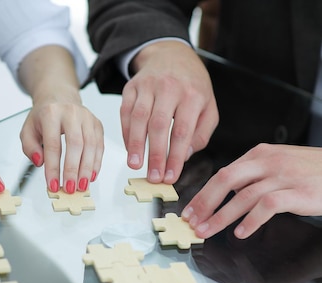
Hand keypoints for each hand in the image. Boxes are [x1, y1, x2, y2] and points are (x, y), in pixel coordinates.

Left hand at [20, 87, 103, 193]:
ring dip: (87, 169)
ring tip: (81, 186)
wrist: (59, 98)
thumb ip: (30, 147)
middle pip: (75, 144)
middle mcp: (71, 113)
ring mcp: (87, 118)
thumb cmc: (43, 117)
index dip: (53, 167)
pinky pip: (99, 146)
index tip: (52, 184)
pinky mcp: (97, 124)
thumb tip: (40, 162)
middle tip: (70, 188)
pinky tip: (91, 176)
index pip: (53, 144)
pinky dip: (96, 163)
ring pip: (91, 145)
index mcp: (51, 113)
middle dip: (73, 169)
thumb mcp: (27, 130)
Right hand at [122, 41, 217, 183]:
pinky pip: (125, 112)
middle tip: (153, 176)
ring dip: (136, 144)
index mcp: (192, 94)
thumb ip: (201, 133)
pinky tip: (129, 148)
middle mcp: (170, 87)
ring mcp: (148, 85)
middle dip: (155, 154)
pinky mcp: (131, 86)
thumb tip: (185, 155)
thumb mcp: (208, 106)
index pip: (183, 130)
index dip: (175, 156)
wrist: (170, 55)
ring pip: (139, 118)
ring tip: (135, 164)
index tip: (170, 176)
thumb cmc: (191, 86)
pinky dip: (126, 132)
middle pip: (159, 125)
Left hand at [182, 144, 321, 238]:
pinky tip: (241, 232)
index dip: (203, 194)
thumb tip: (227, 195)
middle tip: (192, 221)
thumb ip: (253, 176)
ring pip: (242, 195)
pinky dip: (251, 220)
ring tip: (208, 231)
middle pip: (225, 180)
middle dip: (204, 203)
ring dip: (221, 216)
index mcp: (259, 154)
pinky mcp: (297, 191)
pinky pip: (267, 206)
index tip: (190, 210)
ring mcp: (283, 176)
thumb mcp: (279, 165)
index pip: (222, 173)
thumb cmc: (312, 172)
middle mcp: (268, 161)